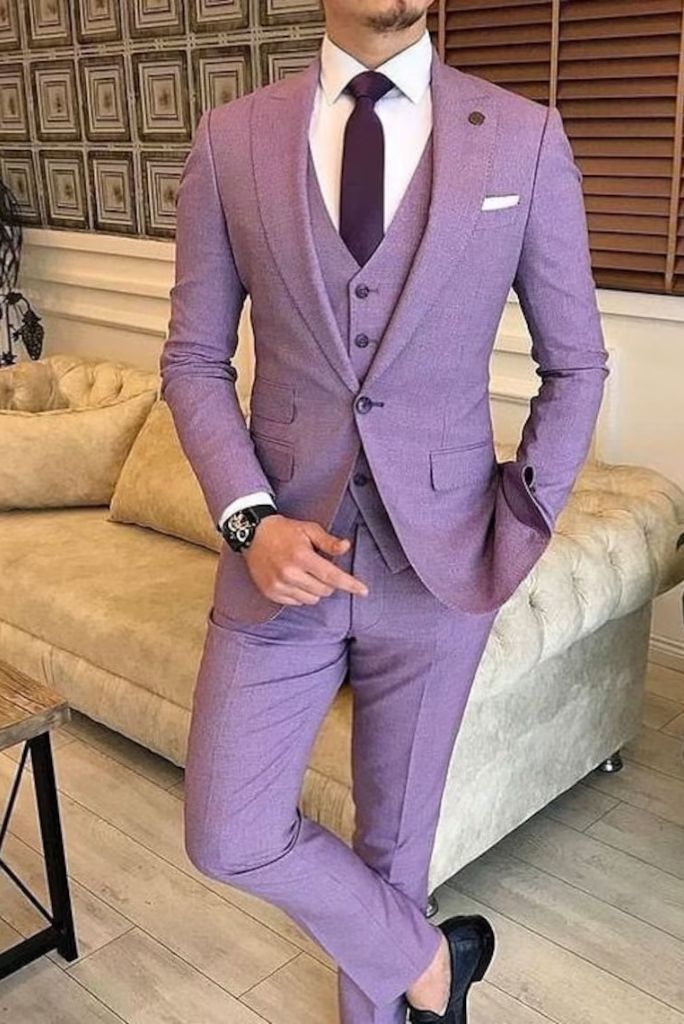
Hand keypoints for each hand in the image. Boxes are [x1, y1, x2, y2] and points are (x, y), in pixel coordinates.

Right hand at [242, 514, 368, 605]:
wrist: (252, 534)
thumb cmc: (284, 531)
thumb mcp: (309, 530)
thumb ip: (328, 542)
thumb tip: (346, 547)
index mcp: (301, 556)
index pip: (332, 576)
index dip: (350, 584)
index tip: (363, 591)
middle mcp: (289, 573)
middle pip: (324, 590)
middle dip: (329, 582)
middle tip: (321, 568)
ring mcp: (279, 585)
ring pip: (311, 599)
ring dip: (315, 590)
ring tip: (306, 573)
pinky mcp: (271, 592)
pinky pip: (296, 602)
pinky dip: (301, 594)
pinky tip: (295, 580)